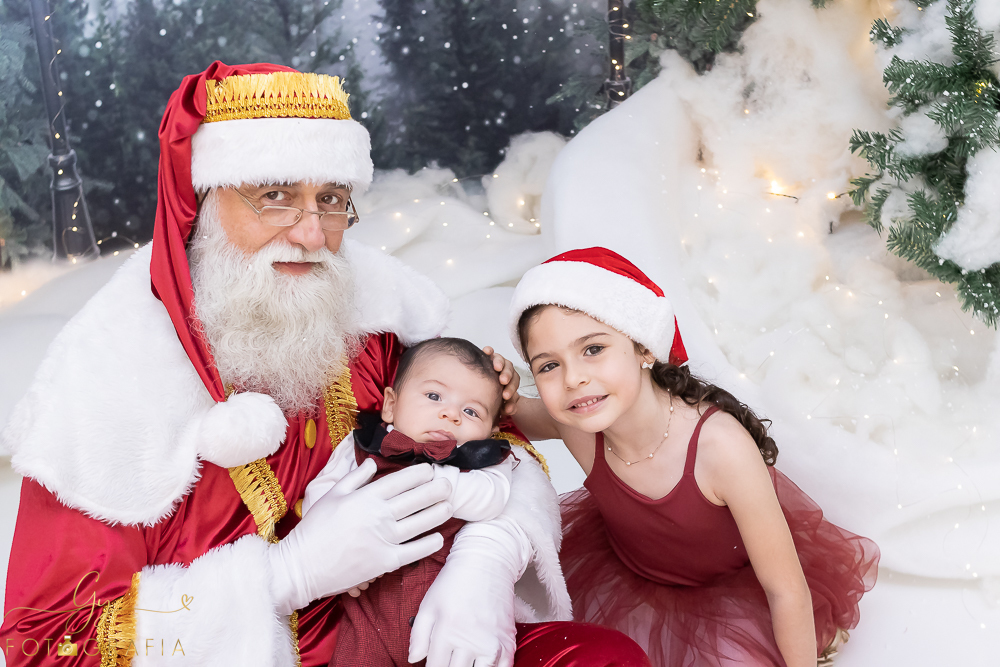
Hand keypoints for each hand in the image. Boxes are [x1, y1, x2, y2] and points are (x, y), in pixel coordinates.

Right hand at [268, 460, 453, 614]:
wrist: (302, 566)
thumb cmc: (314, 528)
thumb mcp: (331, 495)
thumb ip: (355, 477)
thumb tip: (372, 462)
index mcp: (365, 497)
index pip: (400, 481)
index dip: (419, 474)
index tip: (431, 469)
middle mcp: (378, 515)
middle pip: (416, 498)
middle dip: (436, 489)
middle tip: (449, 484)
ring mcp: (383, 539)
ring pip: (420, 522)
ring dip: (438, 512)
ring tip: (449, 505)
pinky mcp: (385, 561)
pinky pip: (414, 551)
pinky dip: (429, 543)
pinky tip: (439, 538)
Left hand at [409, 519, 528, 666]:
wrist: (487, 563)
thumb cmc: (455, 583)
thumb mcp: (428, 605)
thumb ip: (418, 635)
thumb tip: (414, 659)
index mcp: (448, 631)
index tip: (433, 666)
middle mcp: (471, 641)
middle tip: (448, 661)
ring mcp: (492, 644)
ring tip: (464, 663)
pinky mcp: (508, 642)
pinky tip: (481, 666)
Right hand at [482, 346, 520, 415]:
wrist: (479, 390)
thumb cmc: (492, 398)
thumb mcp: (500, 405)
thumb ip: (508, 406)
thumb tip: (511, 409)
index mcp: (511, 382)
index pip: (514, 383)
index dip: (511, 389)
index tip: (506, 397)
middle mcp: (505, 371)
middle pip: (510, 370)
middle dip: (508, 375)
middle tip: (503, 381)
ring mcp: (497, 363)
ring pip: (502, 360)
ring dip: (500, 363)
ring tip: (497, 367)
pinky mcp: (487, 357)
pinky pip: (489, 352)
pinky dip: (489, 350)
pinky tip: (487, 351)